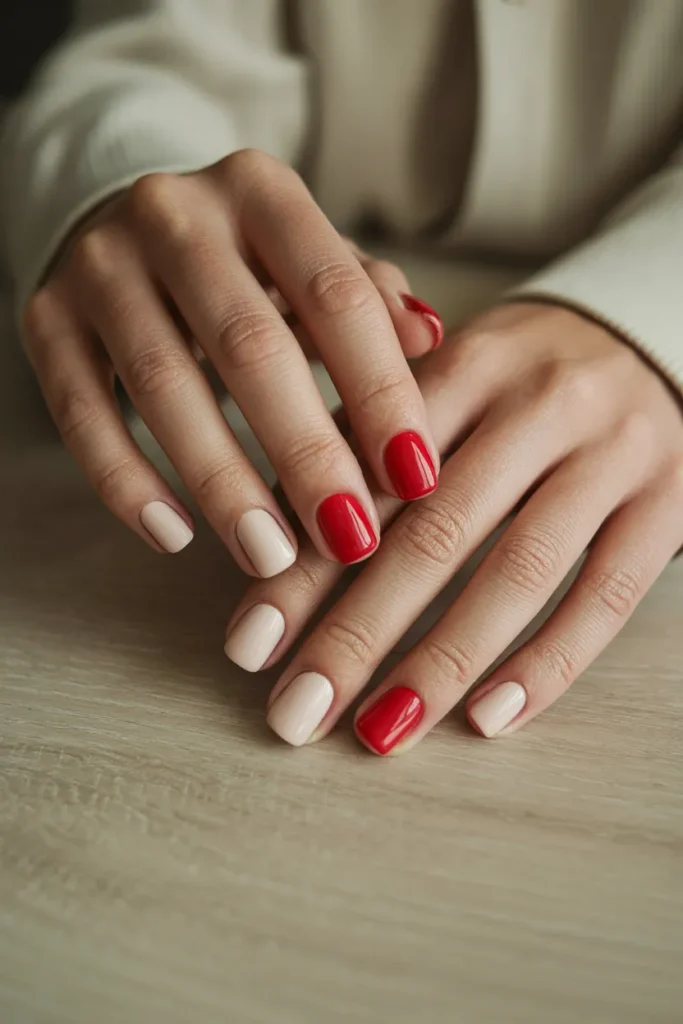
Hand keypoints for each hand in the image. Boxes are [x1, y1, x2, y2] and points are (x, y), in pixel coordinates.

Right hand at [23, 150, 441, 570]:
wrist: (117, 221)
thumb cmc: (244, 260)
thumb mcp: (310, 260)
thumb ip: (369, 296)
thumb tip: (430, 340)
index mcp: (262, 192)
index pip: (337, 295)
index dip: (380, 391)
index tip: (416, 479)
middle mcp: (175, 214)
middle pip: (249, 346)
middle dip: (306, 453)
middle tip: (349, 539)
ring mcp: (101, 264)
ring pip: (162, 385)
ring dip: (222, 483)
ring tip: (271, 558)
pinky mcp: (47, 316)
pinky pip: (80, 410)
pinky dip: (125, 481)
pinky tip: (174, 537)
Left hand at [225, 302, 682, 751]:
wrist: (656, 330)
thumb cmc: (525, 374)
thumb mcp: (451, 373)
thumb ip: (369, 436)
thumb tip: (277, 538)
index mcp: (468, 363)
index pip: (369, 477)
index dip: (304, 565)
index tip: (252, 644)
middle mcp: (541, 404)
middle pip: (436, 532)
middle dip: (357, 632)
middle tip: (297, 710)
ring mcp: (613, 455)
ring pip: (519, 572)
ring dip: (442, 662)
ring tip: (380, 730)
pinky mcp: (668, 502)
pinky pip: (607, 596)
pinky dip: (547, 664)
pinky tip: (489, 718)